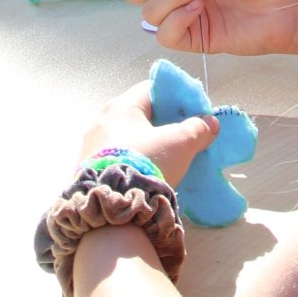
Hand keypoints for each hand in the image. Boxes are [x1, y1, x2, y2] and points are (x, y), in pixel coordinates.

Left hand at [76, 80, 219, 190]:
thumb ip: (197, 129)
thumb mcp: (179, 144)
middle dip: (161, 125)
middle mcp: (101, 121)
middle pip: (138, 115)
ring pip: (126, 138)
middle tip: (181, 136)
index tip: (190, 111)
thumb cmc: (147, 162)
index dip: (173, 98)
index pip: (150, 90)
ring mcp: (91, 147)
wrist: (114, 207)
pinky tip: (146, 174)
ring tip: (166, 159)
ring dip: (146, 145)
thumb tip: (210, 123)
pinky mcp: (88, 171)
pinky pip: (116, 158)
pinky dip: (133, 161)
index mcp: (120, 106)